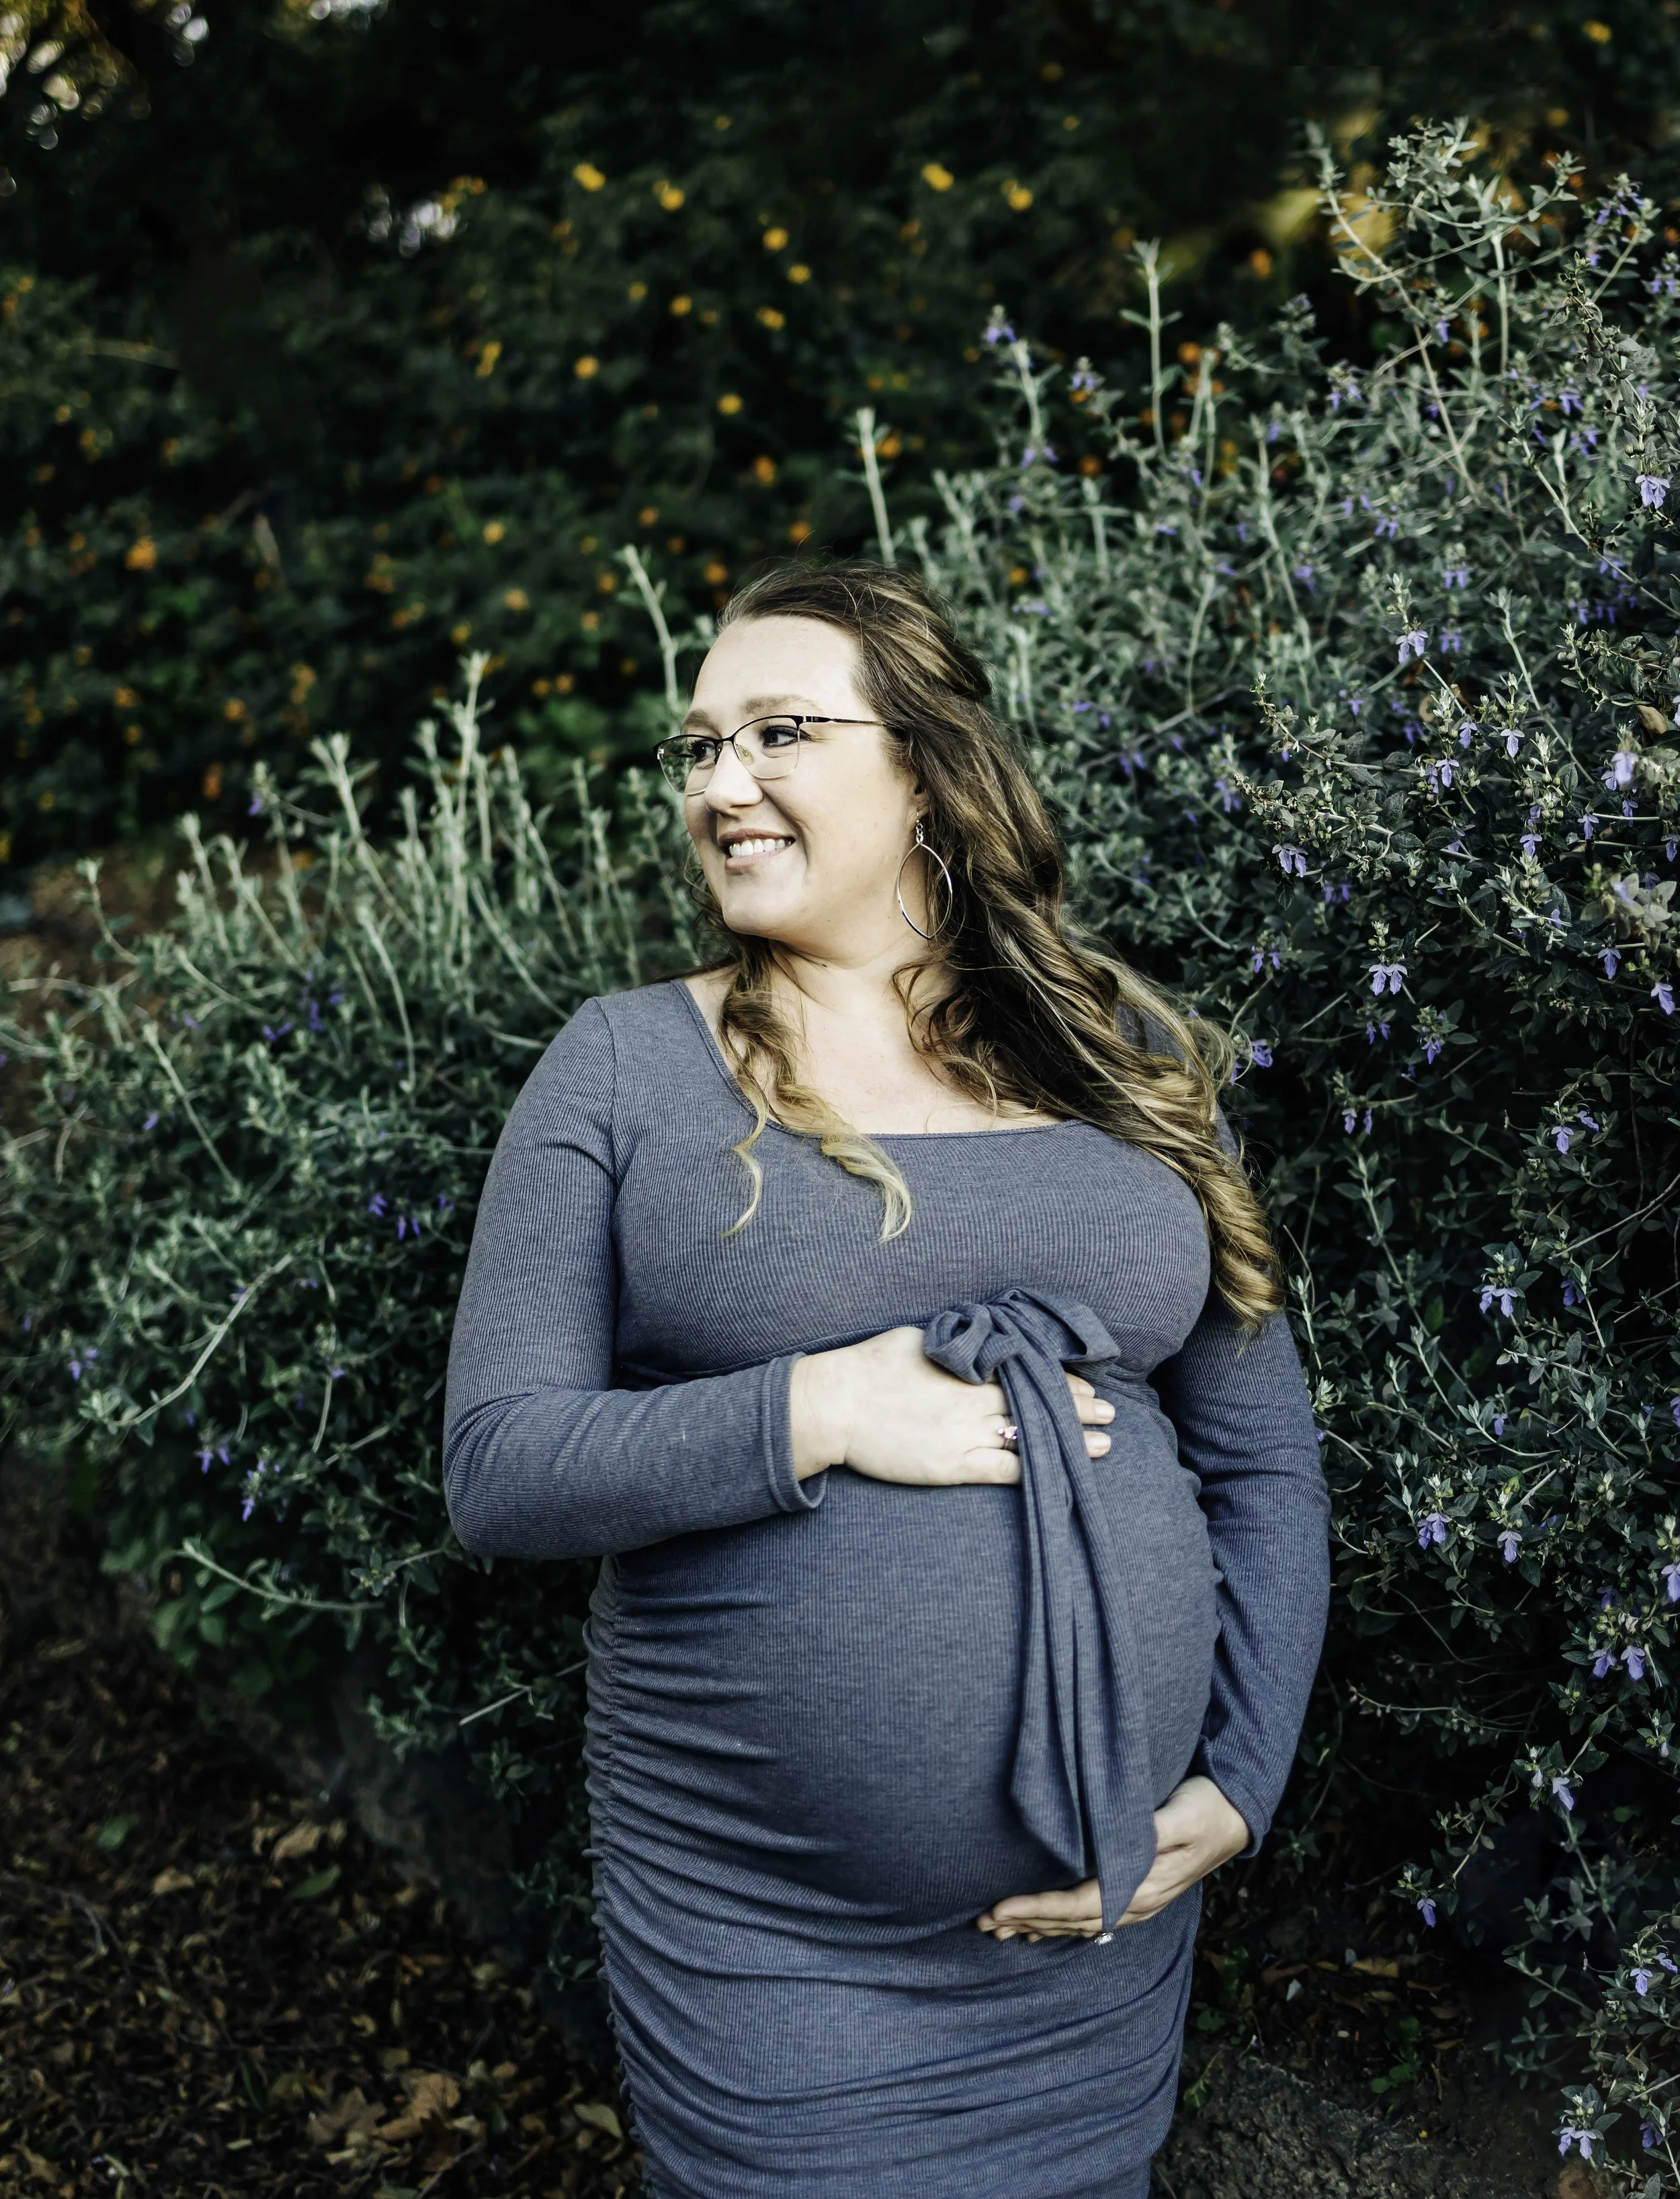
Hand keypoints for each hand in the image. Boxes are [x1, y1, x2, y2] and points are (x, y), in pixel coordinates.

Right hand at [789, 1324, 1113, 1486]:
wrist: (838, 1403)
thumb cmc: (872, 1365)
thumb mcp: (921, 1337)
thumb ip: (959, 1340)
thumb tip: (985, 1334)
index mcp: (968, 1364)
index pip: (1029, 1370)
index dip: (1061, 1380)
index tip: (1086, 1384)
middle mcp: (974, 1398)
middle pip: (1037, 1402)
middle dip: (1078, 1408)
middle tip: (1109, 1412)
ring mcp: (964, 1433)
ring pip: (1029, 1435)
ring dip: (1070, 1442)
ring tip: (1103, 1445)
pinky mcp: (952, 1465)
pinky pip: (1004, 1469)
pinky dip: (1035, 1469)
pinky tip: (1060, 1474)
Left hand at [974, 1776, 1250, 1941]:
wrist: (1236, 1817)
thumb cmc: (1206, 1806)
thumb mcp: (1180, 1812)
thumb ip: (1149, 1831)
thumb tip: (1116, 1844)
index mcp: (1144, 1883)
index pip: (1079, 1903)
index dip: (1039, 1908)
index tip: (1000, 1906)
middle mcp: (1138, 1901)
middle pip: (1073, 1920)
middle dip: (1028, 1921)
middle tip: (982, 1922)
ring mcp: (1139, 1902)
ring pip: (1080, 1923)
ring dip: (1040, 1925)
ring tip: (999, 1929)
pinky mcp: (1138, 1894)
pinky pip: (1092, 1918)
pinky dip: (1061, 1923)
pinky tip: (1040, 1927)